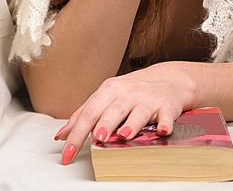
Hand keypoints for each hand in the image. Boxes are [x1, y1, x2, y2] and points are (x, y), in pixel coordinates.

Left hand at [53, 63, 196, 164]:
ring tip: (124, 135)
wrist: (169, 79)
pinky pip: (167, 116)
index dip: (77, 133)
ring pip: (139, 112)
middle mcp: (129, 93)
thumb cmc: (133, 92)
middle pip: (114, 110)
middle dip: (105, 124)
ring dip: (132, 124)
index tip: (67, 154)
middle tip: (97, 138)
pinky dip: (165, 123)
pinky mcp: (167, 106)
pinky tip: (162, 130)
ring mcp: (148, 99)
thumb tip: (61, 135)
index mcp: (110, 90)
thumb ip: (84, 114)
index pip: (90, 112)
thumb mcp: (107, 96)